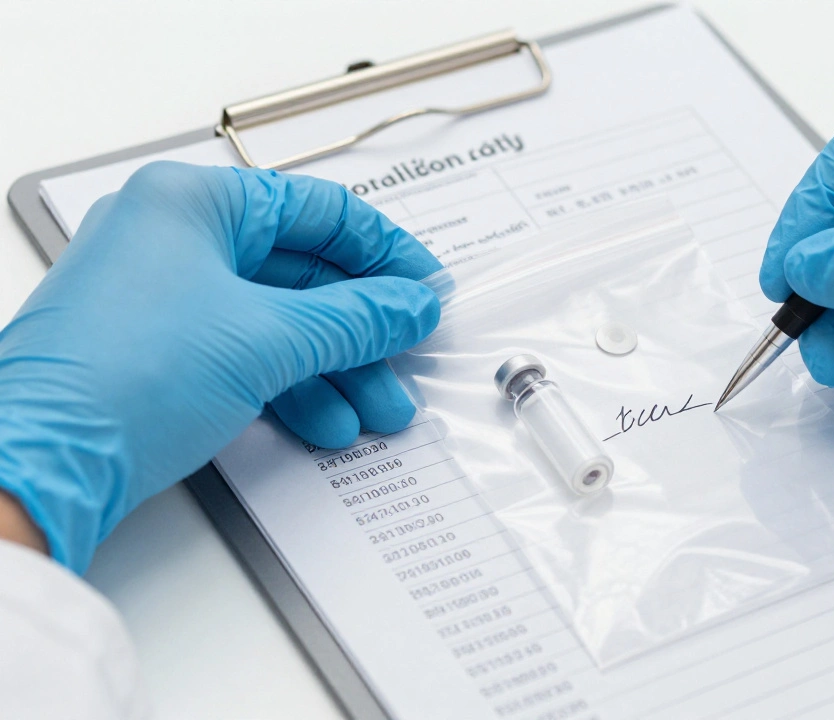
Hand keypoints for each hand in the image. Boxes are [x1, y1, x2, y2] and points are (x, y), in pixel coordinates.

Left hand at [0, 162, 441, 570]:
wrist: (40, 463)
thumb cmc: (123, 377)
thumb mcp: (268, 340)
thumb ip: (355, 319)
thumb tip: (409, 306)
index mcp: (191, 202)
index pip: (317, 210)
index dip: (386, 252)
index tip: (426, 288)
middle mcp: (173, 238)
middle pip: (302, 273)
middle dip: (363, 329)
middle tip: (407, 357)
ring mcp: (161, 296)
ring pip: (278, 322)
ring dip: (336, 369)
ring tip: (378, 411)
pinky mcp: (157, 352)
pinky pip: (246, 355)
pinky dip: (292, 388)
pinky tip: (327, 422)